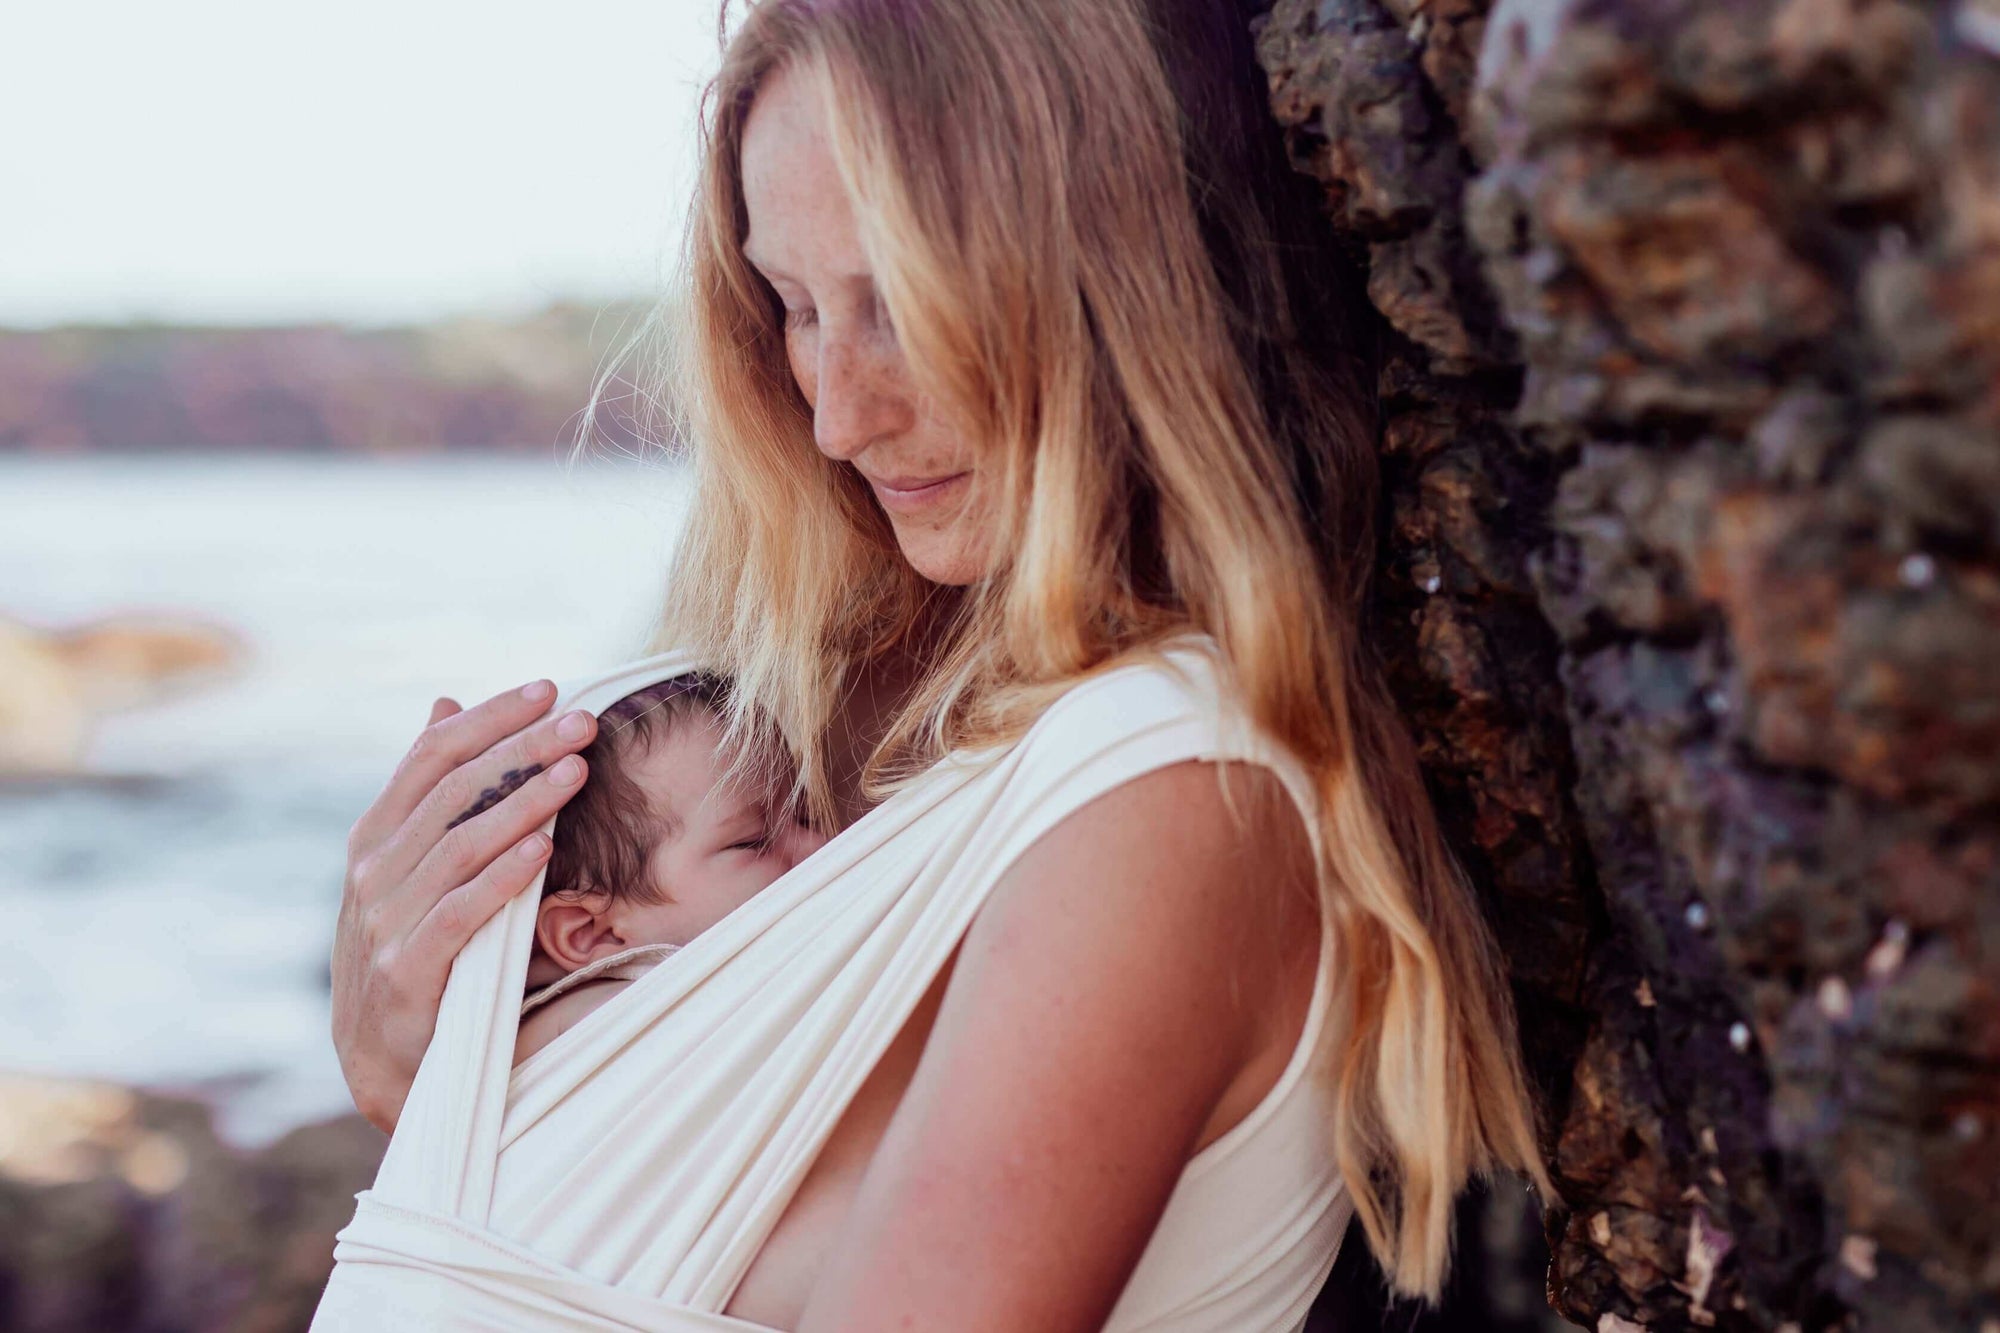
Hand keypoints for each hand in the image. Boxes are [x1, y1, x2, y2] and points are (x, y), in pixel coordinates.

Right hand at [332, 680, 597, 1131]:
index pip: (431, 754)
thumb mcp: (410, 862)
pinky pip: (460, 913)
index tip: (549, 689)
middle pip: (453, 790)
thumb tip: (444, 702)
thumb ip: (429, 791)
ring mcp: (385, 921)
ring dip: (524, 803)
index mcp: (375, 836)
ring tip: (576, 771)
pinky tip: (544, 848)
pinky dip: (502, 878)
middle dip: (522, 749)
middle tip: (582, 721)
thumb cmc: (411, 945)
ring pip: (460, 844)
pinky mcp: (409, 970)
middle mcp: (373, 871)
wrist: (381, 1056)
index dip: (490, 718)